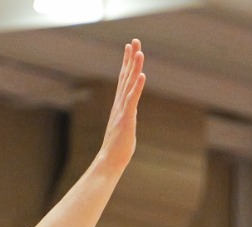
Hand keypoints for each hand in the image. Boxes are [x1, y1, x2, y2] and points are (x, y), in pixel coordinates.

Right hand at [95, 41, 144, 172]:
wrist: (110, 161)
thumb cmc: (117, 148)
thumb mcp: (125, 127)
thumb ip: (128, 116)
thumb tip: (131, 113)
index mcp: (120, 104)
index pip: (124, 79)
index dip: (127, 62)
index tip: (130, 47)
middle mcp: (120, 103)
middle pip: (126, 76)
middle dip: (130, 58)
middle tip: (134, 41)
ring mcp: (122, 110)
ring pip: (129, 84)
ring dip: (134, 67)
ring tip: (139, 52)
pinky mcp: (126, 118)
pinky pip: (132, 99)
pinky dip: (137, 86)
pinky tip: (142, 75)